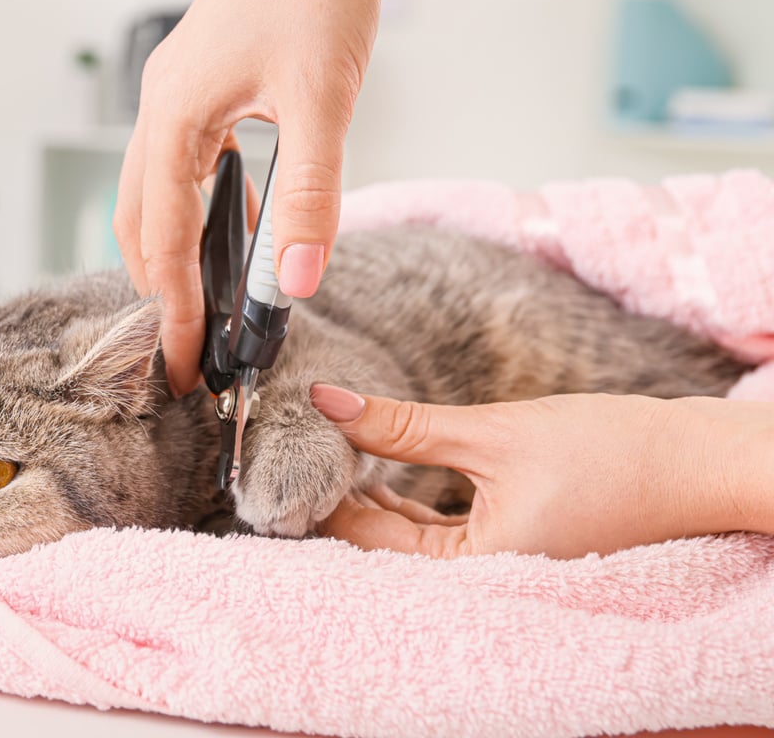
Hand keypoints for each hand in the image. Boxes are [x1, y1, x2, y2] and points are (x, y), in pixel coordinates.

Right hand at [114, 0, 385, 395]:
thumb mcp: (321, 98)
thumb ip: (310, 193)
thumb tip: (293, 281)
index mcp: (174, 119)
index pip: (162, 242)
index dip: (174, 311)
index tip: (184, 368)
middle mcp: (161, 112)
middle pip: (138, 225)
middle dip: (160, 292)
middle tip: (187, 350)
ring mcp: (177, 100)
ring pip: (155, 199)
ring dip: (176, 255)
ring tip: (206, 307)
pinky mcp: (202, 91)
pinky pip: (186, 169)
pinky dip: (202, 213)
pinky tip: (239, 230)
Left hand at [309, 385, 773, 558]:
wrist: (699, 461)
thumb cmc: (611, 452)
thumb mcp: (492, 433)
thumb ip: (403, 425)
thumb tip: (329, 401)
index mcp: (475, 571)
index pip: (368, 541)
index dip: (322, 497)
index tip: (285, 458)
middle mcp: (484, 582)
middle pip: (386, 547)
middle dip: (344, 500)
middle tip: (299, 454)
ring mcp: (500, 567)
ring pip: (414, 540)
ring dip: (376, 502)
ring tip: (335, 457)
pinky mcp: (515, 545)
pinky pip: (447, 533)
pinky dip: (414, 506)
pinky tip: (386, 476)